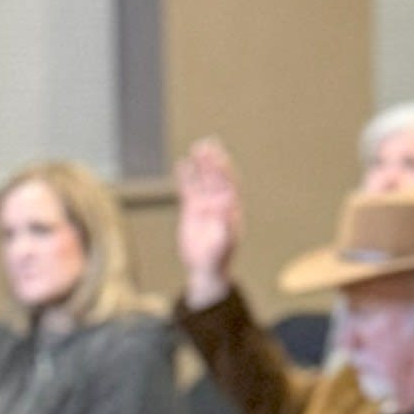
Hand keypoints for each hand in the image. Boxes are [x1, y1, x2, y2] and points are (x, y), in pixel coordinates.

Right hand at [175, 136, 241, 306]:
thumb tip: (226, 204)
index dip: (225, 170)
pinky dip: (185, 177)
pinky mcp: (192, 208)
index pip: (229, 184)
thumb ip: (225, 224)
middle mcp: (220, 203)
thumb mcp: (224, 243)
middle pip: (216, 177)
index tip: (220, 157)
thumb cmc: (218, 259)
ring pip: (203, 179)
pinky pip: (188, 188)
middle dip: (212, 161)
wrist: (205, 269)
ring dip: (200, 164)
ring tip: (196, 148)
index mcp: (231, 209)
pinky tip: (182, 164)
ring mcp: (205, 204)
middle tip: (207, 144)